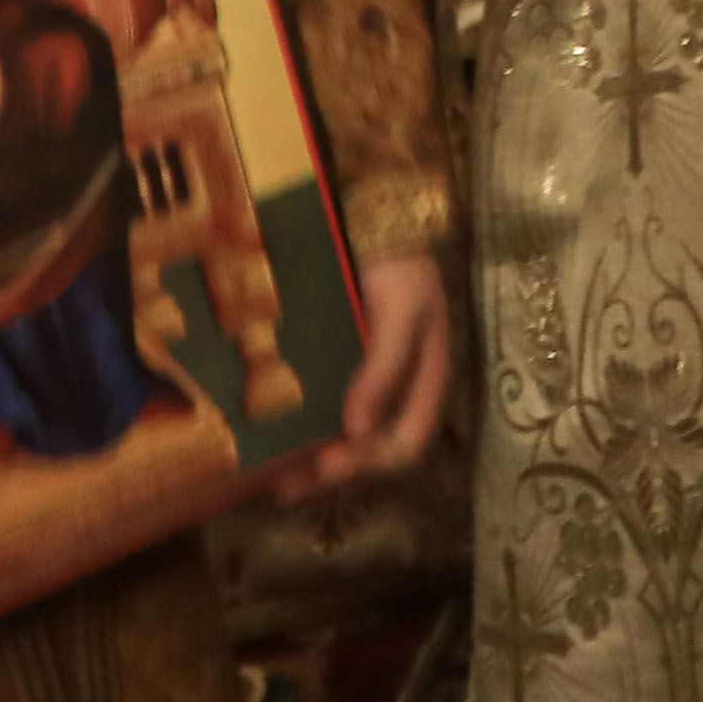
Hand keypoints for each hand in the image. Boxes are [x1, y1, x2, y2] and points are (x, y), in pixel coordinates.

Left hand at [272, 250, 457, 483]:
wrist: (380, 215)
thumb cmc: (400, 265)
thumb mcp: (401, 313)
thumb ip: (383, 371)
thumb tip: (357, 431)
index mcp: (428, 380)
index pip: (406, 443)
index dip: (368, 462)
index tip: (325, 464)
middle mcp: (403, 388)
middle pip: (374, 448)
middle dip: (333, 471)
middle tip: (286, 486)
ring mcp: (375, 378)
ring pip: (351, 435)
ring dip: (317, 458)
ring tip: (275, 474)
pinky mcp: (348, 363)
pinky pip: (332, 407)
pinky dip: (310, 427)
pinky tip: (280, 433)